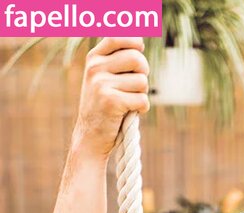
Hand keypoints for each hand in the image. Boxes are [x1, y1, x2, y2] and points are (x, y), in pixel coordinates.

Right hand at [72, 37, 149, 159]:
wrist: (90, 137)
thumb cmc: (104, 107)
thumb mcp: (104, 77)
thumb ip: (118, 60)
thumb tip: (140, 39)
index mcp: (94, 58)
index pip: (119, 36)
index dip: (135, 41)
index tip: (140, 49)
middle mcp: (95, 68)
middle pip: (137, 58)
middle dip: (144, 73)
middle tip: (137, 85)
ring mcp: (101, 84)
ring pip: (142, 81)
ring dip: (142, 93)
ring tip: (130, 101)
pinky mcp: (111, 101)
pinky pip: (142, 100)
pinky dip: (142, 108)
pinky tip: (131, 112)